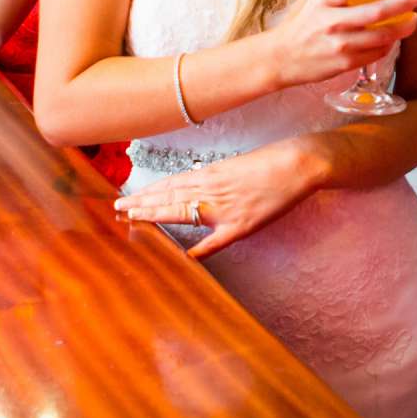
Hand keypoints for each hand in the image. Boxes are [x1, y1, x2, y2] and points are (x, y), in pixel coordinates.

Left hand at [113, 140, 317, 259]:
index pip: (172, 184)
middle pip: (169, 196)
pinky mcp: (243, 225)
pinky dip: (201, 249)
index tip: (129, 196)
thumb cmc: (274, 161)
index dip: (149, 192)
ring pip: (182, 211)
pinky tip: (186, 257)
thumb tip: (199, 185)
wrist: (300, 163)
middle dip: (142, 202)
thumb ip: (217, 179)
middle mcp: (212, 189)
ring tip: (132, 218)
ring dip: (156, 215)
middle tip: (116, 207)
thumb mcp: (239, 166)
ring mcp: (225, 208)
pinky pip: (217, 241)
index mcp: (213, 174)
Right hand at [264, 0, 416, 89]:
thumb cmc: (300, 25)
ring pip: (382, 36)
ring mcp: (341, 45)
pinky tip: (394, 38)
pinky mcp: (346, 63)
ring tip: (413, 20)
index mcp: (324, 0)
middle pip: (377, 12)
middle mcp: (333, 22)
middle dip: (402, 4)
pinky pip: (376, 53)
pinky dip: (389, 45)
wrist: (282, 58)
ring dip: (403, 27)